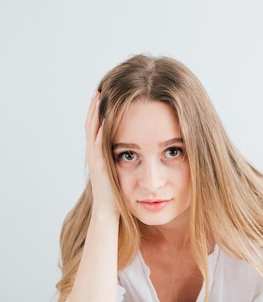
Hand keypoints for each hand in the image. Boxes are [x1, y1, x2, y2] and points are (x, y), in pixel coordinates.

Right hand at [85, 92, 118, 214]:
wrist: (109, 211)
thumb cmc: (117, 194)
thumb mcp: (120, 171)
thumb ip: (123, 159)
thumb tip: (133, 151)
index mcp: (97, 154)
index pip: (95, 128)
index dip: (98, 112)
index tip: (103, 96)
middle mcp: (93, 154)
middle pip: (91, 124)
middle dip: (94, 107)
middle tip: (99, 90)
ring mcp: (94, 158)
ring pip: (92, 130)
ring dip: (96, 113)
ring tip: (100, 96)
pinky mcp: (99, 164)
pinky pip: (100, 142)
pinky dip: (102, 129)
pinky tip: (108, 117)